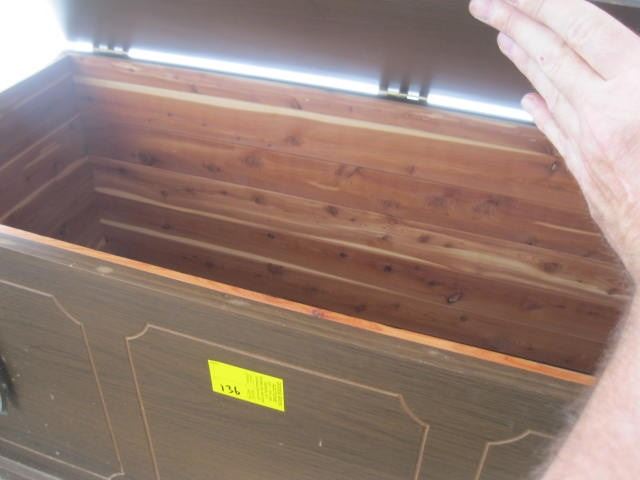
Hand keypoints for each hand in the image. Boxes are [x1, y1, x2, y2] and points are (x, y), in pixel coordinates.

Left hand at [469, 0, 639, 278]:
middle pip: (551, 56)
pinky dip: (542, 111)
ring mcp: (592, 146)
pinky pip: (558, 132)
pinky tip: (529, 100)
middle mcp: (604, 116)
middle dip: (514, 22)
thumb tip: (627, 59)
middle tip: (485, 5)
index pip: (580, 30)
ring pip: (550, 90)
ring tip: (504, 37)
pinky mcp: (591, 174)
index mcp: (637, 92)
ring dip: (525, 60)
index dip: (543, 5)